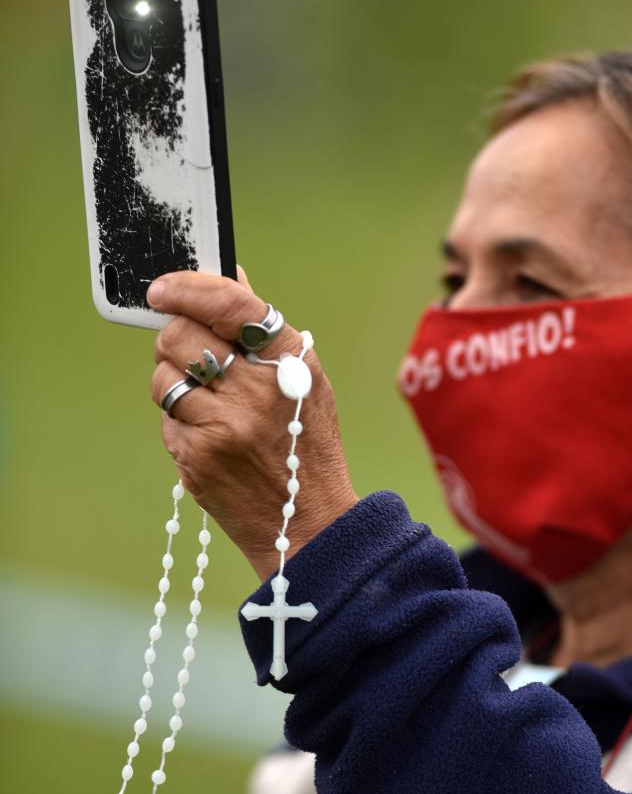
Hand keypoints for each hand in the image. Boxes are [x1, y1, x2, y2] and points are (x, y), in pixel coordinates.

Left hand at [149, 269, 357, 579]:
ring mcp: (224, 425)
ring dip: (174, 384)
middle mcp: (257, 389)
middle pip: (180, 335)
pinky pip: (166, 421)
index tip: (161, 288)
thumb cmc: (305, 443)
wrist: (309, 522)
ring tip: (206, 404)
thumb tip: (226, 271)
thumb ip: (262, 330)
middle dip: (176, 340)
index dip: (187, 287)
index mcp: (291, 361)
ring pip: (164, 378)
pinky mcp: (197, 457)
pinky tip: (210, 439)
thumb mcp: (305, 380)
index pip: (229, 303)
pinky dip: (181, 425)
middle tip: (190, 356)